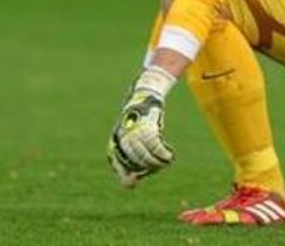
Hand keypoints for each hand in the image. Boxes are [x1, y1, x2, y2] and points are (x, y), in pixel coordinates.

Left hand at [107, 66, 175, 186]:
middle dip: (146, 168)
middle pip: (134, 160)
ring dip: (156, 162)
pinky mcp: (148, 126)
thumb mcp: (133, 140)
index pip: (118, 162)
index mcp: (115, 141)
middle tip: (158, 168)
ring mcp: (134, 132)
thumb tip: (129, 187)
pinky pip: (155, 145)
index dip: (125, 174)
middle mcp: (122, 137)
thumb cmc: (140, 123)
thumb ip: (132, 161)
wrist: (145, 97)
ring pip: (144, 155)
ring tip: (165, 163)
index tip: (134, 182)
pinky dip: (162, 153)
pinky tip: (169, 156)